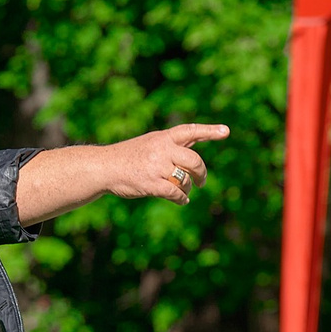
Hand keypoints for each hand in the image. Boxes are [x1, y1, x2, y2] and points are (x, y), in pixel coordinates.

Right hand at [106, 123, 229, 203]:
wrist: (104, 167)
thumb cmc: (129, 156)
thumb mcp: (151, 142)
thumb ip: (173, 143)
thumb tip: (196, 139)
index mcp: (163, 137)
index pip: (190, 130)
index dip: (209, 130)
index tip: (226, 131)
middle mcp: (162, 149)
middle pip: (194, 161)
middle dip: (201, 173)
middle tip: (201, 182)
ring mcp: (156, 167)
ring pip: (185, 179)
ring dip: (188, 188)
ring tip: (184, 192)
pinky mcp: (151, 184)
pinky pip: (175, 193)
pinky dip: (182, 199)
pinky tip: (182, 201)